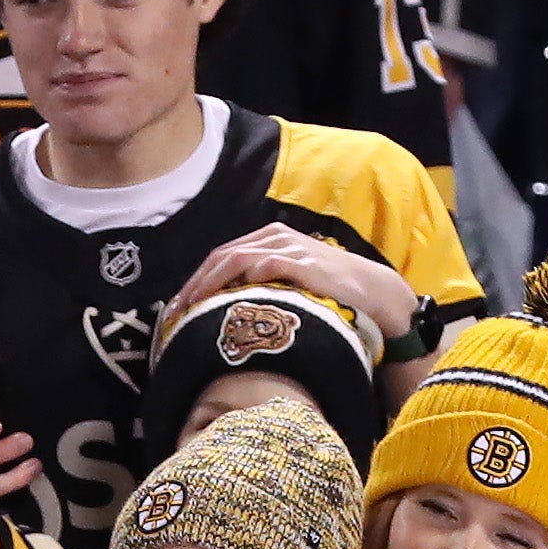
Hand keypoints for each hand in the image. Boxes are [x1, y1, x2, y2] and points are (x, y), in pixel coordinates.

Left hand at [163, 223, 416, 342]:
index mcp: (268, 239)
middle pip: (221, 256)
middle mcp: (275, 237)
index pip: (221, 255)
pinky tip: (226, 300)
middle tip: (175, 310)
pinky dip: (242, 281)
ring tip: (192, 308)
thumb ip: (260, 284)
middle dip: (194, 283)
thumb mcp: (288, 282)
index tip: (177, 306)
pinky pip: (263, 266)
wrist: (371, 291)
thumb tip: (226, 306)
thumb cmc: (328, 290)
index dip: (195, 279)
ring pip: (235, 259)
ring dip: (209, 284)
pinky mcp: (301, 261)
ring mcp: (288, 247)